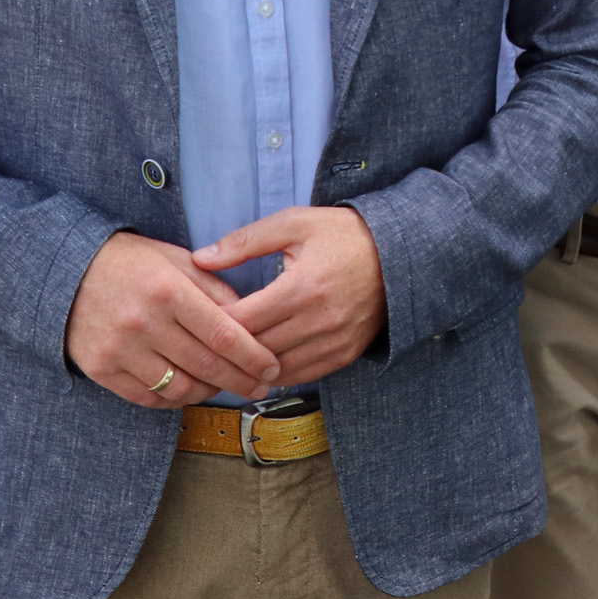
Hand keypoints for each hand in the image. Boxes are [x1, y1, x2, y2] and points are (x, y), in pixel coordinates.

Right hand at [64, 231, 281, 407]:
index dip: (253, 357)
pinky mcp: (100, 369)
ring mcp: (119, 349)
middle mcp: (144, 322)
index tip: (272, 367)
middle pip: (206, 365)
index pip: (223, 335)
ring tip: (224, 387)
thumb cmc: (133, 263)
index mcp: (169, 291)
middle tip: (261, 386)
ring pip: (179, 388)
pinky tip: (189, 391)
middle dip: (241, 381)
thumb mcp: (179, 261)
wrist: (66, 272)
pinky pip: (147, 398)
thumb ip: (217, 289)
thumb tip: (254, 320)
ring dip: (209, 393)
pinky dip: (173, 400)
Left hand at [197, 206, 386, 385]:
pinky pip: (301, 375)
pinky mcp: (346, 353)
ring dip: (250, 365)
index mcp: (302, 287)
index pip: (242, 320)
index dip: (212, 323)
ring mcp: (335, 341)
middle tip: (203, 342)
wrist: (401, 253)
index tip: (196, 317)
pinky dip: (277, 373)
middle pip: (255, 349)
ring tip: (228, 356)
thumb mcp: (295, 223)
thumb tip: (200, 259)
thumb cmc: (343, 234)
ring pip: (275, 369)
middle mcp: (319, 320)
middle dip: (226, 347)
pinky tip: (262, 362)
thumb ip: (244, 241)